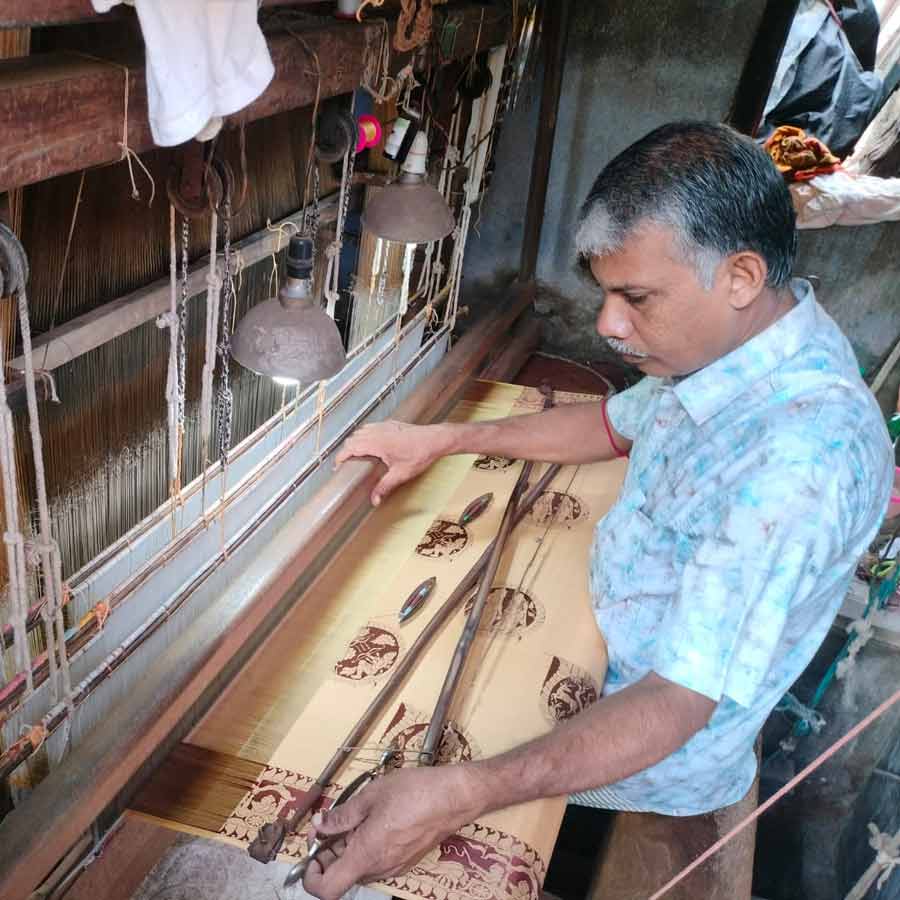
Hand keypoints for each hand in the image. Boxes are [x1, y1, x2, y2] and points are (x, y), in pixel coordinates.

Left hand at [302, 765, 480, 899]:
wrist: (455, 796)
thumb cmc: (416, 792)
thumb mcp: (372, 795)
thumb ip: (342, 814)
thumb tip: (320, 824)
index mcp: (366, 854)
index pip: (326, 889)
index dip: (310, 875)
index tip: (311, 849)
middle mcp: (379, 868)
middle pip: (341, 876)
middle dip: (328, 853)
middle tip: (327, 824)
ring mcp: (394, 866)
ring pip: (358, 867)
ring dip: (347, 849)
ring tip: (352, 817)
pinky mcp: (405, 859)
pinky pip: (376, 860)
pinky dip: (365, 846)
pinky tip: (372, 820)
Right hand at [334, 421, 451, 505]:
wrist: (435, 439)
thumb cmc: (420, 454)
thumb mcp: (401, 474)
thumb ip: (385, 486)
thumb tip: (374, 500)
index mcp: (376, 443)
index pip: (351, 447)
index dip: (341, 456)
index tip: (337, 465)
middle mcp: (378, 432)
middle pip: (353, 438)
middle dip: (346, 449)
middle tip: (345, 462)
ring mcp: (384, 426)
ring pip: (361, 431)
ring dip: (355, 441)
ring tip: (355, 454)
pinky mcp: (391, 424)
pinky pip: (371, 427)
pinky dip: (365, 434)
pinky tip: (370, 443)